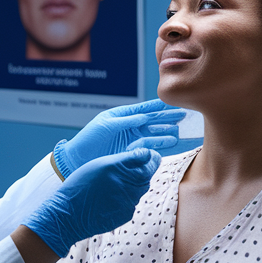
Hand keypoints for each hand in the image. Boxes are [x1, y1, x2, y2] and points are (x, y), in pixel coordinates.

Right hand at [24, 146, 160, 256]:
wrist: (69, 214)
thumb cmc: (79, 186)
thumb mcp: (97, 165)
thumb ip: (121, 161)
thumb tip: (142, 157)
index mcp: (116, 167)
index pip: (144, 157)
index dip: (148, 155)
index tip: (147, 154)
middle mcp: (125, 183)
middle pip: (148, 173)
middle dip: (150, 166)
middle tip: (148, 162)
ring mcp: (128, 200)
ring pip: (142, 187)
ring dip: (139, 182)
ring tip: (126, 180)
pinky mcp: (127, 213)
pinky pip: (134, 201)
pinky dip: (129, 196)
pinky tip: (115, 196)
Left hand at [54, 99, 183, 177]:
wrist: (78, 159)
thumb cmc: (89, 139)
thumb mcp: (106, 125)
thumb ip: (126, 121)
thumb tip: (144, 117)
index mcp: (122, 115)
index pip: (143, 109)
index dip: (158, 106)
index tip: (171, 103)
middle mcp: (129, 127)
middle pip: (152, 121)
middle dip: (167, 118)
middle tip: (183, 115)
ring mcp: (132, 140)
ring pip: (154, 134)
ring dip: (166, 132)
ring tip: (179, 130)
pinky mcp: (132, 152)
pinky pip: (149, 146)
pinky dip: (160, 144)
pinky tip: (171, 142)